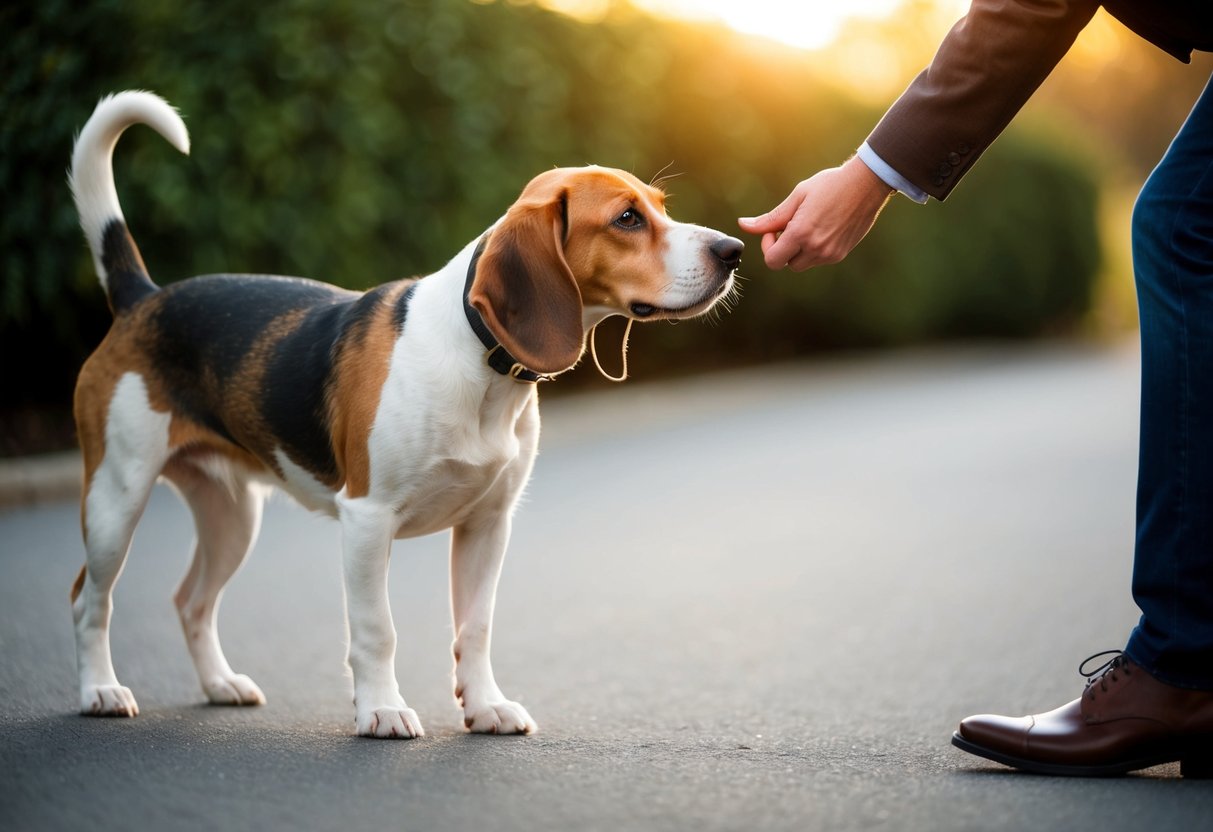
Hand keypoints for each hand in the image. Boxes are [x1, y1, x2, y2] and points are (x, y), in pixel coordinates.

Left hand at [738, 156, 894, 270]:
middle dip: (782, 249)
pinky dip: (813, 249)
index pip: (772, 260)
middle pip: (786, 264)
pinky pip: (818, 260)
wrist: (867, 184)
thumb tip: (743, 225)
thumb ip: (770, 218)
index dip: (768, 247)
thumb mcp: (797, 197)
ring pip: (802, 264)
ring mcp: (830, 254)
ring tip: (806, 226)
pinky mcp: (841, 254)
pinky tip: (821, 228)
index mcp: (801, 233)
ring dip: (798, 250)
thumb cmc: (830, 185)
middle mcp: (816, 248)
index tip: (774, 230)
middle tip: (789, 227)